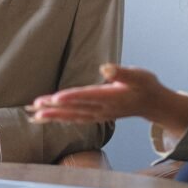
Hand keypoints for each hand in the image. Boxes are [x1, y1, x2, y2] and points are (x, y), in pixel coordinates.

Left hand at [29, 64, 187, 139]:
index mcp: (111, 97)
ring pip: (72, 116)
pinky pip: (75, 119)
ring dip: (53, 115)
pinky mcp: (97, 116)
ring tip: (35, 114)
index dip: (71, 97)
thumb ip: (121, 73)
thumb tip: (105, 67)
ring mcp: (99, 115)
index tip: (55, 98)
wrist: (152, 104)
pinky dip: (61, 119)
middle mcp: (103, 109)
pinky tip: (48, 118)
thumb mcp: (138, 75)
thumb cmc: (145, 86)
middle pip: (75, 108)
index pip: (87, 97)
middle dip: (54, 108)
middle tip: (35, 106)